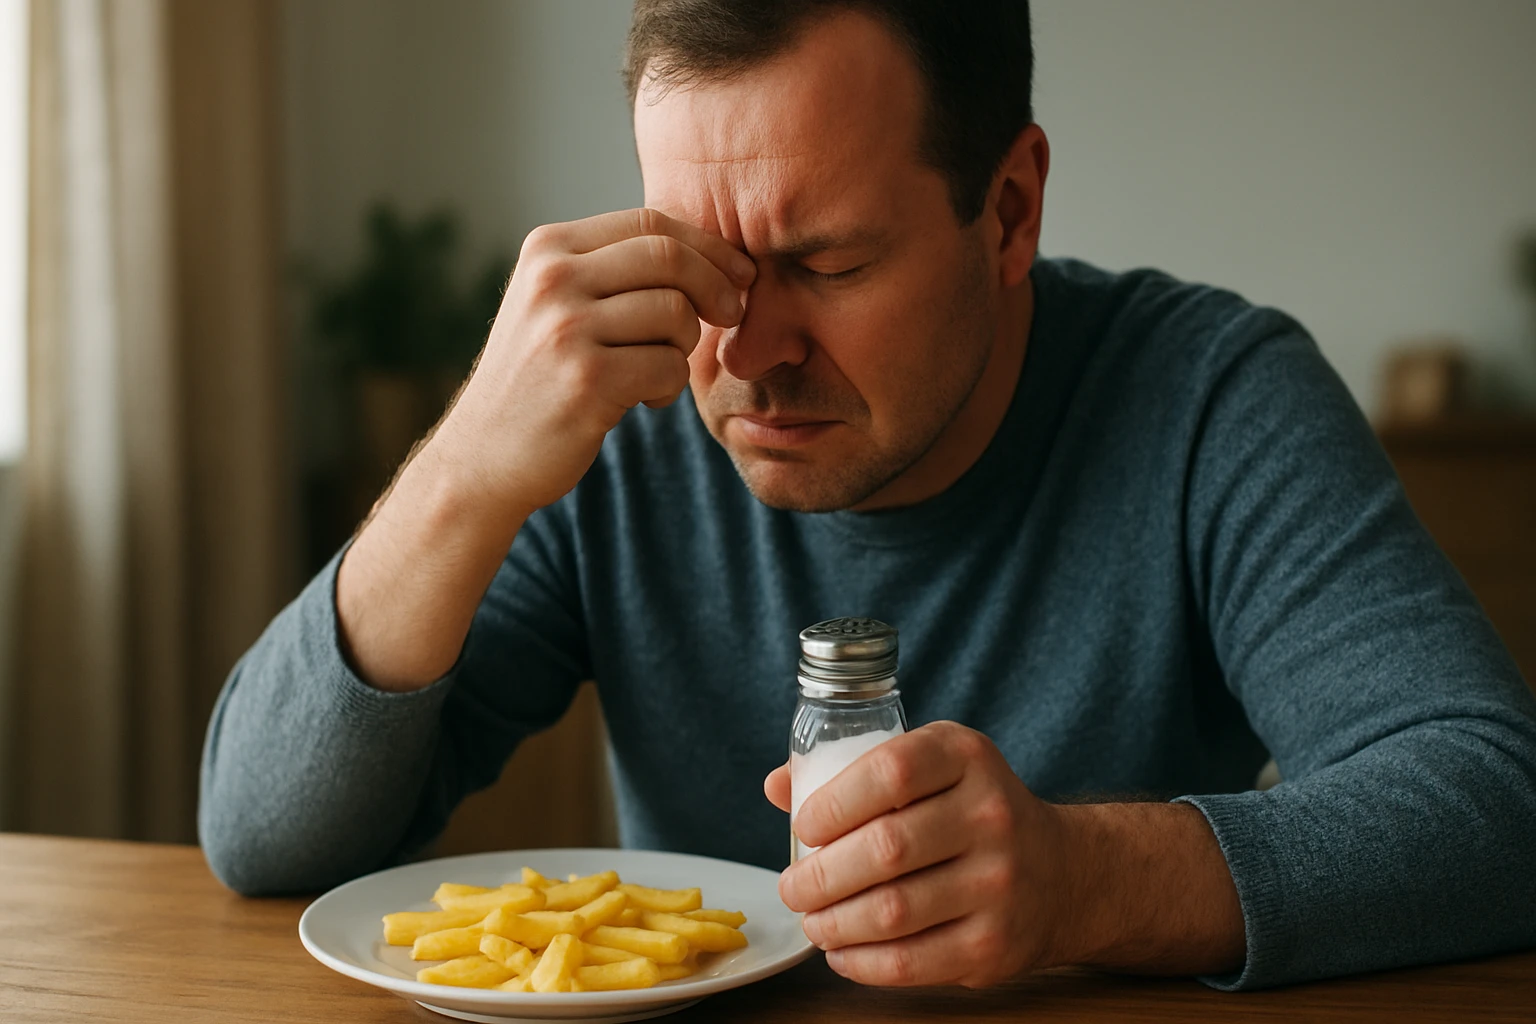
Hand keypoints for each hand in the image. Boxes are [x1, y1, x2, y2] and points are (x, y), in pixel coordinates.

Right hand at [436, 207, 756, 515]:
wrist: (483, 456)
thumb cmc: (539, 378)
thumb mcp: (558, 304)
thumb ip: (615, 270)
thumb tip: (716, 253)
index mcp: (547, 249)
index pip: (649, 221)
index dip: (708, 245)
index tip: (738, 273)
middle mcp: (551, 280)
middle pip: (669, 257)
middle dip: (716, 286)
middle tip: (731, 314)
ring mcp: (566, 329)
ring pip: (676, 313)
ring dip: (685, 346)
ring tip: (658, 371)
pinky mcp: (587, 381)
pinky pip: (669, 367)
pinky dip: (671, 386)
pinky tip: (644, 400)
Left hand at [765, 721, 1071, 987]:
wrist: (1064, 873)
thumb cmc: (972, 813)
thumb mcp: (932, 766)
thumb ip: (855, 771)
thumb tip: (778, 786)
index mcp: (966, 757)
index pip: (890, 772)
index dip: (832, 803)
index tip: (804, 827)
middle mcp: (990, 814)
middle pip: (884, 848)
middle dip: (818, 876)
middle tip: (792, 888)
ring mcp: (999, 882)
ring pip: (892, 911)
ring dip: (833, 923)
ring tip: (812, 920)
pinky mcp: (996, 943)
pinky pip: (911, 961)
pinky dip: (862, 963)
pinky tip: (842, 952)